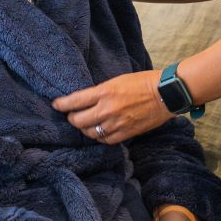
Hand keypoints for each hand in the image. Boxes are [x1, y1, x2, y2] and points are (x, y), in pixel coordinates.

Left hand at [53, 70, 170, 144]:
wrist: (164, 94)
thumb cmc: (141, 82)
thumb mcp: (116, 81)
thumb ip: (99, 92)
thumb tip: (85, 101)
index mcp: (103, 92)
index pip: (74, 101)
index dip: (61, 104)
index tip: (56, 104)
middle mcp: (106, 110)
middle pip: (78, 121)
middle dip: (71, 118)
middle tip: (71, 115)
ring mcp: (116, 124)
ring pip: (90, 133)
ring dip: (85, 129)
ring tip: (85, 124)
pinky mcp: (125, 133)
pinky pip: (105, 140)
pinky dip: (99, 137)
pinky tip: (100, 131)